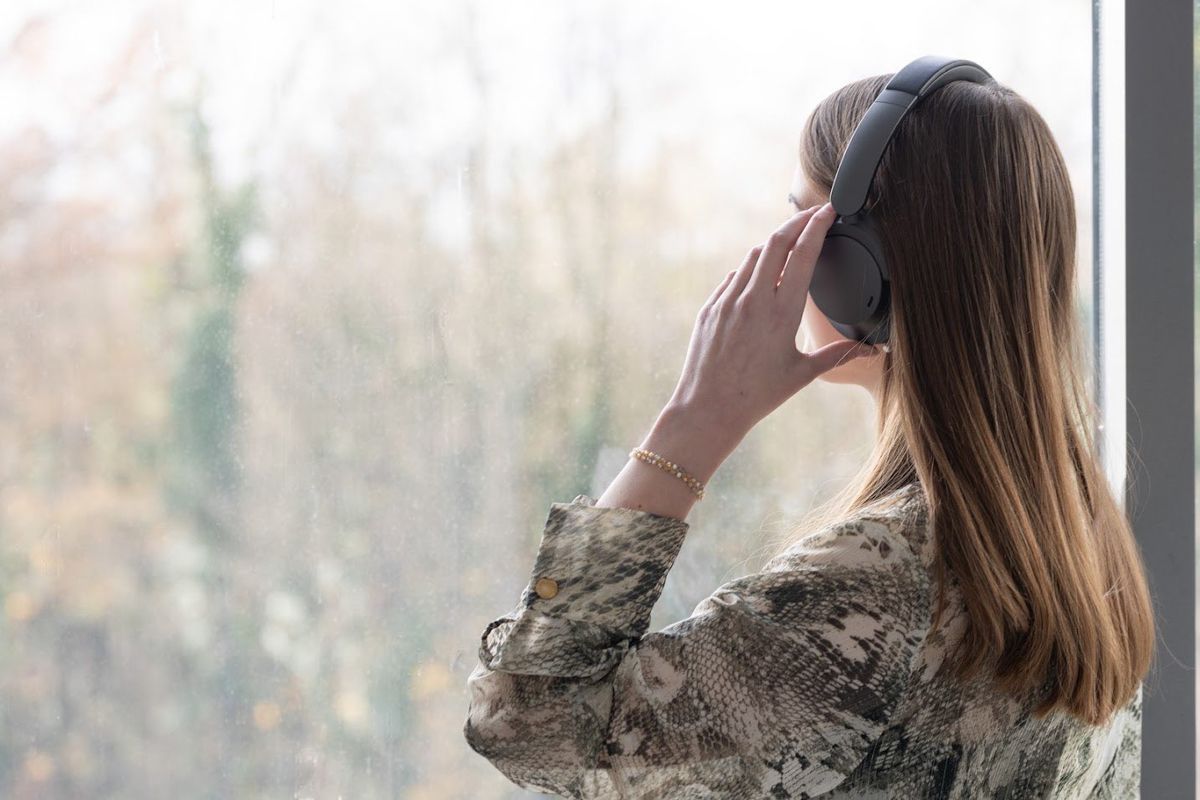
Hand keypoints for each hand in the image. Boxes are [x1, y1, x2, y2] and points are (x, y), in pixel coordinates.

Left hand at [664, 202, 874, 439]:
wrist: (708, 408)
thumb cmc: (758, 395)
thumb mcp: (802, 374)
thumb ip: (837, 354)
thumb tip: (872, 351)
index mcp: (781, 312)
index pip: (802, 253)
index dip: (817, 226)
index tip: (829, 211)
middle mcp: (753, 299)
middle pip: (776, 242)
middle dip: (797, 222)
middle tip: (814, 214)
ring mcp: (727, 301)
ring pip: (753, 256)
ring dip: (774, 243)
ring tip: (790, 241)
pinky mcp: (710, 308)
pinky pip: (733, 278)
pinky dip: (750, 269)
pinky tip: (759, 274)